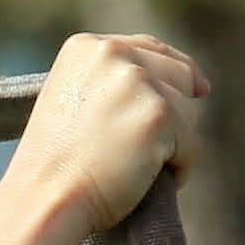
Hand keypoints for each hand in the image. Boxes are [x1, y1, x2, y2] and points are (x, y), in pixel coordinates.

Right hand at [0, 33, 213, 244]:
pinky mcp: (160, 112)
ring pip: (188, 112)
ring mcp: (138, 80)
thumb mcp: (74, 103)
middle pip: (179, 73)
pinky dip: (178, 169)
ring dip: (175, 146)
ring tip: (137, 172)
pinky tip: (145, 183)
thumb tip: (173, 84)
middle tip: (164, 147)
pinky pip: (191, 145)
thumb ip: (111, 84)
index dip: (176, 71)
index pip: (150, 49)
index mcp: (87, 47)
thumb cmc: (57, 168)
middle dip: (179, 110)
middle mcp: (113, 52)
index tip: (198, 89)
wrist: (46, 197)